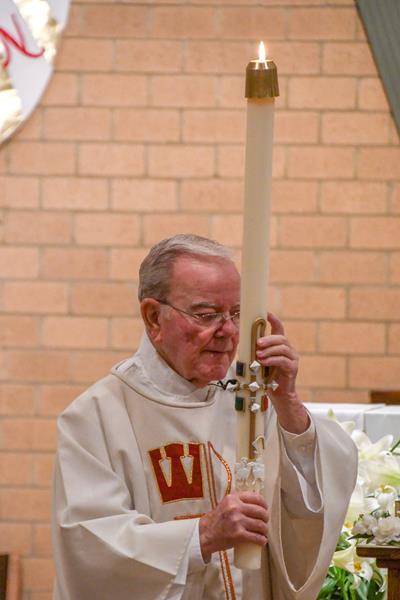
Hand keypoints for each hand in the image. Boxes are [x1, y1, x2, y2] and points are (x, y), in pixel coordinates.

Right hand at [199, 492, 267, 560]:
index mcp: (233, 498)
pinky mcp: (238, 534)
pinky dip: (262, 540)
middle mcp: (235, 507)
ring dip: (265, 530)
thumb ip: (237, 501)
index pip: (256, 497)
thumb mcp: (225, 504)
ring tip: (263, 533)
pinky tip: (262, 541)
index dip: (264, 504)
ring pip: (260, 525)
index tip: (265, 509)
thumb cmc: (217, 520)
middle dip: (266, 518)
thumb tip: (255, 503)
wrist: (206, 534)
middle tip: (264, 523)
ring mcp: (237, 521)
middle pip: (260, 512)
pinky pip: (256, 537)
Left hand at [256, 312, 308, 433]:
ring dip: (269, 350)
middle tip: (257, 343)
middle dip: (268, 338)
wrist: (278, 395)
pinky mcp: (292, 368)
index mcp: (279, 346)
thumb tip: (241, 344)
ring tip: (258, 355)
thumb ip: (254, 352)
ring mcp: (292, 358)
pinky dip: (272, 360)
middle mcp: (288, 350)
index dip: (273, 319)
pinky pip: (283, 360)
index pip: (278, 328)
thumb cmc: (266, 378)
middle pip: (281, 337)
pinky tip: (263, 362)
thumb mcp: (258, 362)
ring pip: (283, 348)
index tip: (266, 312)